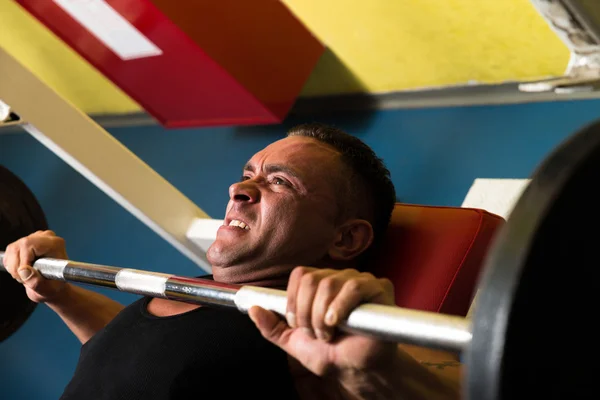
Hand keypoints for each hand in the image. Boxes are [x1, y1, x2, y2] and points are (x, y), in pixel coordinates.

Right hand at [3, 230, 68, 302]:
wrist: (53, 285)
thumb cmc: (54, 286)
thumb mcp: (47, 289)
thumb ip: (36, 282)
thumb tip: (24, 271)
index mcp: (55, 244)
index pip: (28, 244)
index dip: (22, 261)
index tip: (24, 275)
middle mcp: (46, 237)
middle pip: (18, 247)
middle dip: (16, 266)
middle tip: (24, 279)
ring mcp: (35, 238)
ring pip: (12, 249)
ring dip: (13, 266)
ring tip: (25, 276)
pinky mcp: (26, 242)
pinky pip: (10, 251)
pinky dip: (11, 264)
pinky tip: (22, 270)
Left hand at [249, 267, 396, 378]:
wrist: (357, 369)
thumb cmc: (331, 352)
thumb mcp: (294, 342)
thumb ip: (271, 327)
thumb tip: (252, 309)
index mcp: (320, 284)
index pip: (301, 275)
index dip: (294, 300)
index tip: (298, 324)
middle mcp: (339, 277)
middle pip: (313, 280)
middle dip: (307, 312)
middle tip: (316, 333)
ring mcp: (360, 280)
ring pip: (330, 283)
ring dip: (322, 315)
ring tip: (330, 332)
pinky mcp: (379, 288)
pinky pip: (355, 286)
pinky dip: (341, 305)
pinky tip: (338, 322)